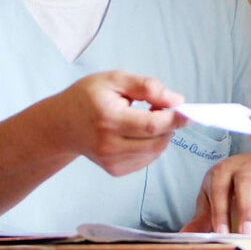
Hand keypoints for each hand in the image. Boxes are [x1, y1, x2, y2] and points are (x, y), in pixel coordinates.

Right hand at [44, 71, 186, 176]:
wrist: (62, 124)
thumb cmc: (88, 97)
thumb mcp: (115, 79)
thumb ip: (147, 87)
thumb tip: (177, 101)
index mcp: (108, 119)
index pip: (151, 125)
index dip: (174, 119)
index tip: (188, 112)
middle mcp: (108, 145)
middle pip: (156, 142)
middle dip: (169, 126)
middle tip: (161, 108)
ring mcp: (111, 161)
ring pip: (154, 152)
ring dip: (160, 135)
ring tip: (145, 118)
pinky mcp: (114, 170)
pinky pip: (146, 159)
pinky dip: (151, 146)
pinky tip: (136, 133)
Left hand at [180, 154, 250, 235]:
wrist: (248, 166)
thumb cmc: (226, 188)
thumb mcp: (210, 198)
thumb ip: (201, 218)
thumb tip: (185, 235)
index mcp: (222, 172)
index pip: (220, 190)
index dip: (220, 211)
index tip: (222, 232)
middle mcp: (245, 169)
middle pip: (246, 186)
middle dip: (246, 210)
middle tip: (246, 233)